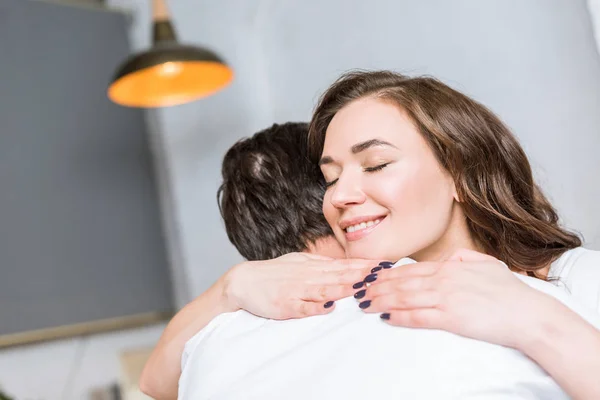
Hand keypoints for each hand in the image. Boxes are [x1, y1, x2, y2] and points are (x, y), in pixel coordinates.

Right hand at [224, 252, 378, 319]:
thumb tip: (347, 267)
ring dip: (345, 289)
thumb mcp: (300, 262)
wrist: (243, 281)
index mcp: (313, 266)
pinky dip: (315, 307)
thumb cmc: (274, 274)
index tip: (384, 266)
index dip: (364, 266)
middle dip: (362, 275)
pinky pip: (302, 307)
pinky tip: (328, 308)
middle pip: (340, 276)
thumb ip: (323, 265)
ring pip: (324, 289)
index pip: (343, 266)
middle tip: (383, 275)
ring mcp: (296, 291)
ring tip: (363, 288)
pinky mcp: (285, 306)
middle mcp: (308, 276)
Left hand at [357, 248, 547, 348]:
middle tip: (358, 290)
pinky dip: (399, 316)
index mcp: (451, 267)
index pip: (411, 269)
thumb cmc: (510, 291)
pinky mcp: (451, 318)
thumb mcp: (487, 264)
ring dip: (381, 300)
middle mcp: (444, 280)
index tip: (371, 276)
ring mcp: (446, 299)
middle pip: (402, 282)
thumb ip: (464, 259)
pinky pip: (419, 317)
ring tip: (364, 304)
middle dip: (376, 286)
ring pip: (404, 297)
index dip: (388, 273)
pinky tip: (385, 317)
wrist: (529, 314)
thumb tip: (449, 259)